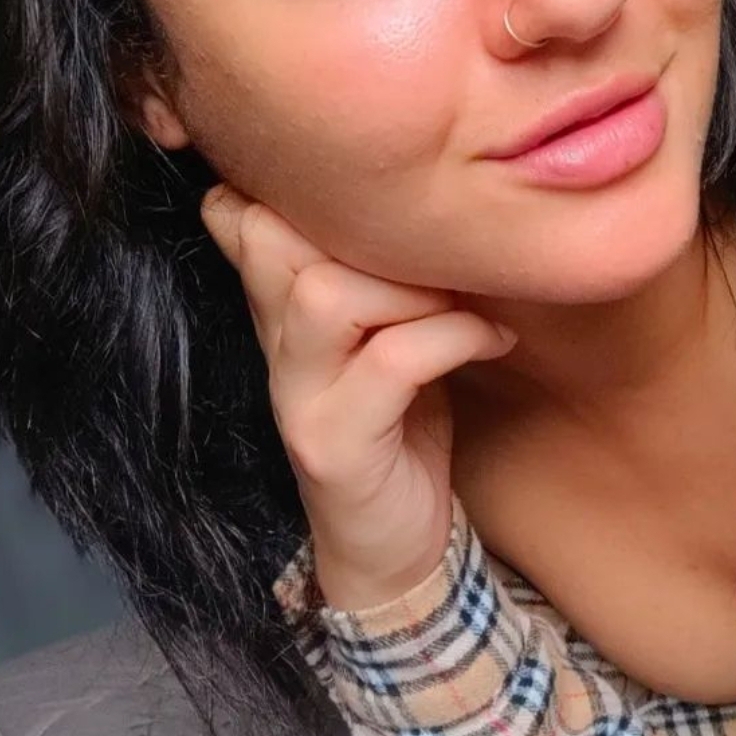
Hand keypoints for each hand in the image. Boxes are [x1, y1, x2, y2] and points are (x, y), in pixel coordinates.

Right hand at [199, 183, 517, 610]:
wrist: (397, 550)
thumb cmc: (405, 425)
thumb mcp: (392, 330)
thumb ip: (381, 269)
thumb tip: (421, 189)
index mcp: (278, 308)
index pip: (242, 214)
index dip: (292, 185)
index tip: (379, 189)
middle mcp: (274, 347)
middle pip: (276, 240)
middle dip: (370, 233)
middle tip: (442, 259)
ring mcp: (298, 399)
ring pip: (326, 295)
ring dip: (412, 289)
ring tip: (463, 306)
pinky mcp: (334, 447)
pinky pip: (390, 360)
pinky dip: (453, 337)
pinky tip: (493, 342)